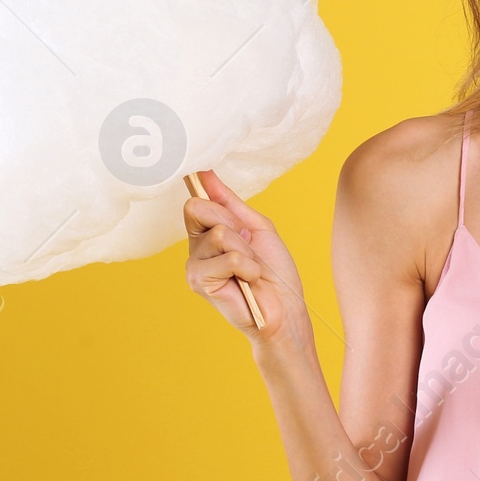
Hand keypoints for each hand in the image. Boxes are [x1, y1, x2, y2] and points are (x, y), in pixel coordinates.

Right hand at [183, 169, 312, 348]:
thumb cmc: (273, 270)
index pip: (197, 199)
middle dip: (233, 223)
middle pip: (198, 209)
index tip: (236, 218)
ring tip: (250, 268)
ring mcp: (195, 265)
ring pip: (219, 233)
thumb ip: (228, 201)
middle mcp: (196, 247)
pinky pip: (228, 257)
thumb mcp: (255, 226)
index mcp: (207, 232)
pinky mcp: (199, 282)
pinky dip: (247, 266)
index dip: (217, 202)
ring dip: (245, 250)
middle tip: (248, 245)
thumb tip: (205, 173)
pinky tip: (249, 280)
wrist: (284, 307)